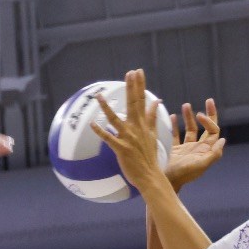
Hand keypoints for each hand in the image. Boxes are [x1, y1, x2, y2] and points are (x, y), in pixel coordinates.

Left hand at [92, 69, 169, 194]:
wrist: (150, 176)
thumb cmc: (149, 157)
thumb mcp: (153, 134)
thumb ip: (152, 118)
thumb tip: (156, 102)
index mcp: (143, 124)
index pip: (142, 100)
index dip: (139, 85)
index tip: (137, 72)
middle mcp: (137, 128)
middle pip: (133, 104)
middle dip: (132, 87)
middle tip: (130, 72)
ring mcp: (129, 138)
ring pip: (116, 119)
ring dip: (107, 108)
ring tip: (99, 96)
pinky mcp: (121, 149)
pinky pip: (108, 138)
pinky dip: (100, 131)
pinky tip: (92, 123)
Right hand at [165, 98, 223, 190]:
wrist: (164, 182)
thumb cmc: (181, 175)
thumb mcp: (200, 165)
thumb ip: (213, 154)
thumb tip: (223, 139)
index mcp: (206, 150)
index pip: (213, 131)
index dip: (209, 121)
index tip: (199, 115)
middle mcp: (198, 147)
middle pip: (207, 128)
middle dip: (208, 114)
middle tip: (209, 100)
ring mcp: (186, 148)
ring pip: (190, 128)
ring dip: (190, 116)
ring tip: (186, 104)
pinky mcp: (174, 149)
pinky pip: (176, 134)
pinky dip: (175, 125)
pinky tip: (172, 116)